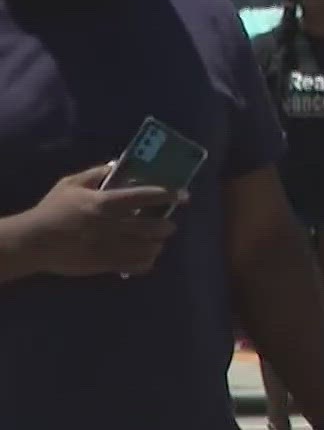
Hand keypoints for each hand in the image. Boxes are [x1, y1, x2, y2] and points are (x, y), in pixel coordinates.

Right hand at [13, 164, 181, 277]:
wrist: (34, 242)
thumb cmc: (52, 210)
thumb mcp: (70, 184)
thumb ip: (95, 173)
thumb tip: (117, 164)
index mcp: (105, 203)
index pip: (145, 196)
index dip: (168, 195)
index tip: (183, 195)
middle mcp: (113, 225)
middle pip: (154, 226)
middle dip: (167, 225)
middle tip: (168, 223)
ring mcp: (111, 247)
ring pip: (149, 248)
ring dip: (158, 244)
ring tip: (157, 240)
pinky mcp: (106, 264)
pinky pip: (137, 266)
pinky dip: (147, 261)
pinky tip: (147, 256)